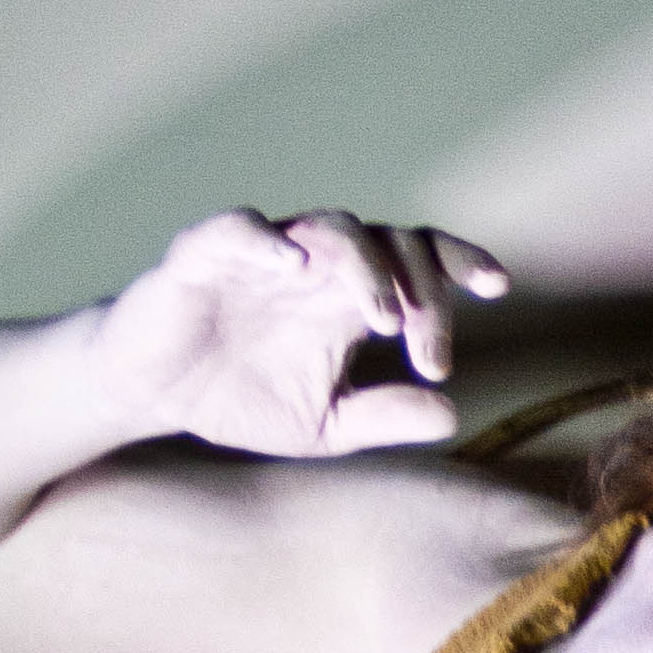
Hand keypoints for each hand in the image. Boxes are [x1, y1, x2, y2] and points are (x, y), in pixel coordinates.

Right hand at [93, 211, 510, 460]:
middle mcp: (317, 265)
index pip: (418, 258)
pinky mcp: (204, 256)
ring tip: (382, 319)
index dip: (458, 261)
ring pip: (331, 227)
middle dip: (422, 290)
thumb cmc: (241, 398)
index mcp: (349, 296)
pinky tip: (290, 264)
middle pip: (389, 242)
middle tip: (428, 350)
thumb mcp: (320, 425)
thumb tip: (449, 415)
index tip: (499, 287)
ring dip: (366, 268)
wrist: (153, 395)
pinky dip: (265, 240)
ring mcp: (264, 255)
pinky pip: (238, 230)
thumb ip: (381, 418)